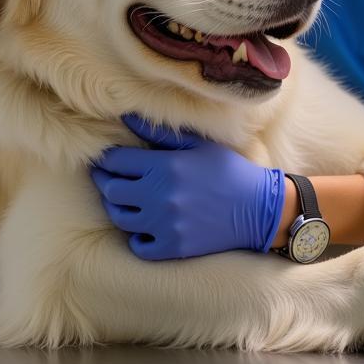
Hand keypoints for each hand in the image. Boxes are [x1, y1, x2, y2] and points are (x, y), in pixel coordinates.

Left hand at [89, 113, 285, 260]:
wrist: (258, 207)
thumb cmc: (228, 169)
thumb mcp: (196, 144)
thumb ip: (158, 133)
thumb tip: (126, 116)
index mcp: (164, 166)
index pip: (116, 161)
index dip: (106, 158)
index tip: (106, 158)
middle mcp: (160, 195)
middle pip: (112, 190)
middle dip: (105, 181)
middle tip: (107, 177)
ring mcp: (165, 224)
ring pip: (120, 218)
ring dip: (116, 207)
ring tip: (122, 199)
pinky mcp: (173, 247)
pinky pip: (138, 245)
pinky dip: (136, 236)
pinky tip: (143, 225)